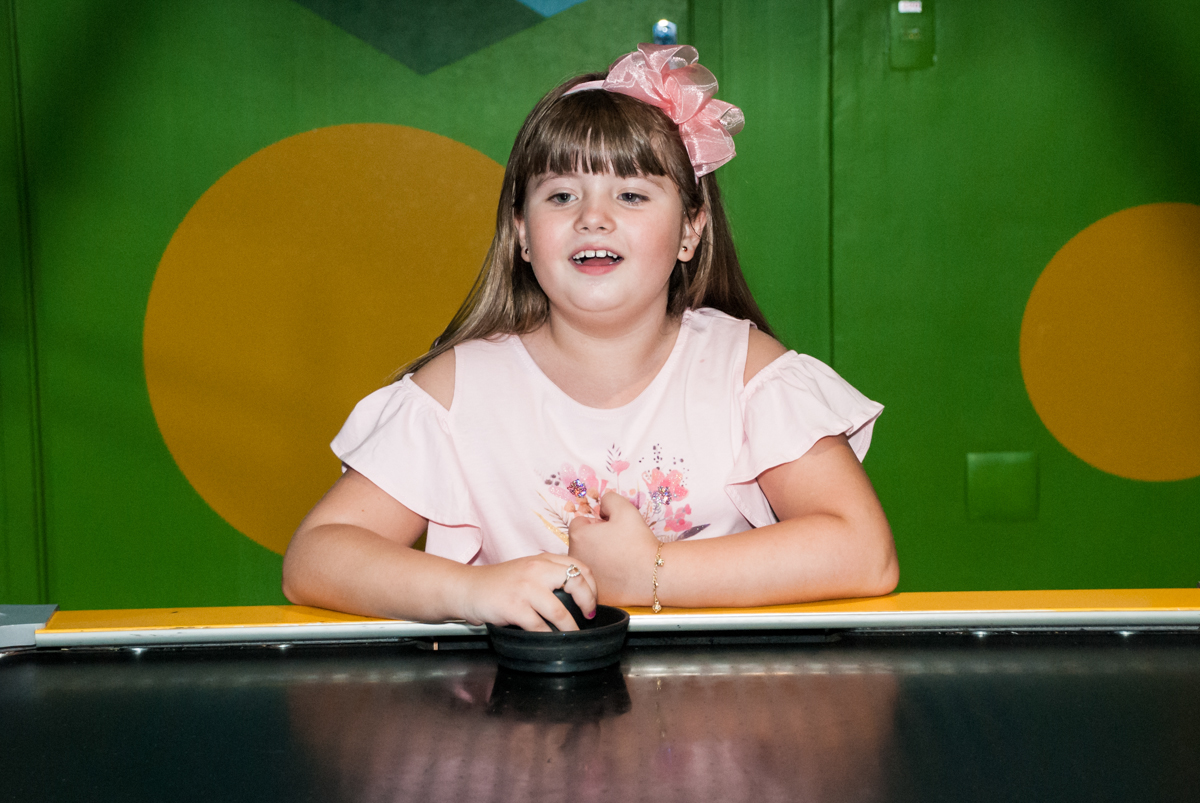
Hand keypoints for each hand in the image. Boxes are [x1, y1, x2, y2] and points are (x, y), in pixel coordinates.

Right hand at [458, 554, 596, 631]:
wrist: (467, 588)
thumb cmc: (499, 583)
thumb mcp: (527, 569)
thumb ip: (549, 575)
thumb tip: (577, 595)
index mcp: (543, 560)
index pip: (580, 567)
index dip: (591, 586)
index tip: (592, 601)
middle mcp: (537, 570)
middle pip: (576, 581)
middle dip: (588, 602)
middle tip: (589, 616)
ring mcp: (525, 588)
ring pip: (560, 611)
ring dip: (570, 627)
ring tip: (572, 634)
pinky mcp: (514, 607)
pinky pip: (539, 627)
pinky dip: (548, 637)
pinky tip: (549, 640)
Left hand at [568, 492, 660, 605]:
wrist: (653, 575)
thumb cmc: (637, 541)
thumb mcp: (625, 509)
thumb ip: (609, 499)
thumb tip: (601, 505)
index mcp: (578, 536)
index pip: (579, 522)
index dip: (597, 523)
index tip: (611, 529)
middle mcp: (574, 557)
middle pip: (580, 542)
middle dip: (594, 540)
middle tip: (617, 544)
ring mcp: (583, 577)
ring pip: (586, 560)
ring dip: (597, 557)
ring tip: (619, 560)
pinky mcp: (592, 593)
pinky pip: (594, 579)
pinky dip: (603, 576)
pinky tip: (619, 575)